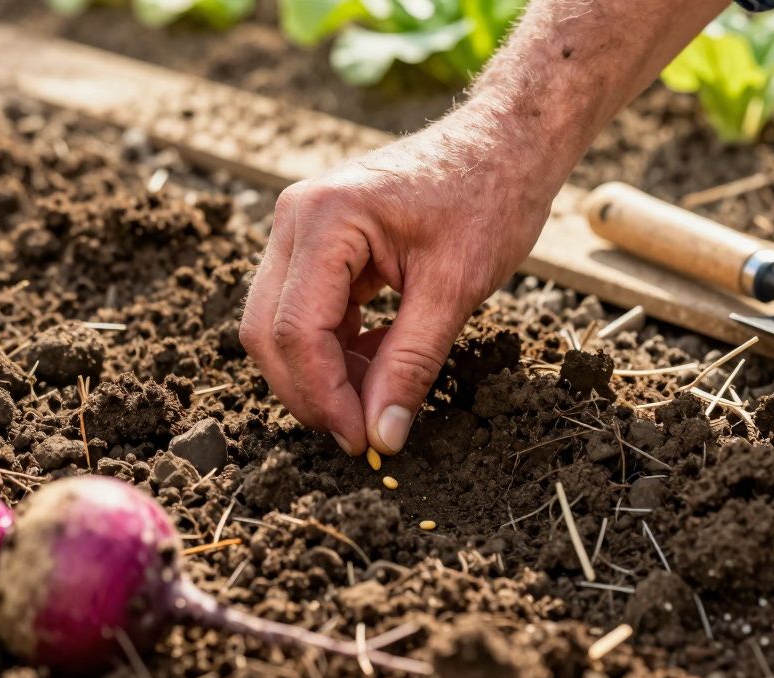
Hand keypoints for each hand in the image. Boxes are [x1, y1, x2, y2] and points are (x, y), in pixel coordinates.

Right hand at [240, 98, 561, 455]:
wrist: (503, 142)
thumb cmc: (489, 196)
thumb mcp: (455, 290)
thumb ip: (411, 366)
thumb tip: (382, 435)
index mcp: (325, 218)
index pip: (296, 329)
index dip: (324, 396)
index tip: (361, 440)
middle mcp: (295, 217)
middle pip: (269, 331)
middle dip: (310, 391)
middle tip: (361, 433)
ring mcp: (299, 227)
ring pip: (279, 325)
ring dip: (322, 372)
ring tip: (379, 395)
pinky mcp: (314, 242)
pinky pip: (304, 311)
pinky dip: (335, 348)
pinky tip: (379, 362)